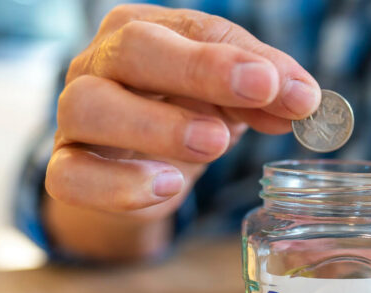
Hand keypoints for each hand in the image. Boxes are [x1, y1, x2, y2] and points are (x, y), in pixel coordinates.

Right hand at [47, 4, 320, 221]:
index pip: (192, 29)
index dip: (238, 57)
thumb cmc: (187, 112)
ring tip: (214, 144)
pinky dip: (119, 184)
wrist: (138, 165)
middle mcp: (100, 62)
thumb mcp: (233, 97)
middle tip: (257, 93)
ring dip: (157, 125)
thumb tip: (305, 99)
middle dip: (199, 70)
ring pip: (90, 107)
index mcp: (146, 29)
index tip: (284, 85)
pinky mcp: (65, 169)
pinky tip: (167, 185)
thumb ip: (268, 92)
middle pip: (134, 50)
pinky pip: (72, 176)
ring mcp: (75, 115)